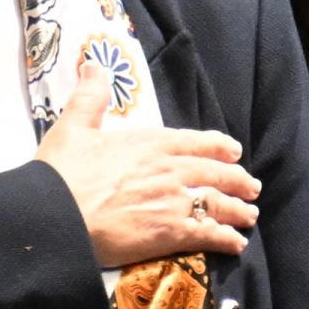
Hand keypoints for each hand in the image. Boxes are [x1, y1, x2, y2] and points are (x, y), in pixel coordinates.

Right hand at [36, 73, 260, 266]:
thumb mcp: (73, 125)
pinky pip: (209, 235)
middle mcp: (169, 170)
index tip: (234, 151)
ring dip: (237, 209)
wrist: (57, 214)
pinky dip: (226, 239)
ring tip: (249, 214)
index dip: (217, 146)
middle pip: (214, 173)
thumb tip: (93, 65)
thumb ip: (90, 96)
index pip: (194, 141)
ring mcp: (174, 202)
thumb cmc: (62, 170)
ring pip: (218, 204)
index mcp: (149, 143)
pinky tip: (236, 243)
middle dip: (237, 180)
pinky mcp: (171, 234)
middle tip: (251, 186)